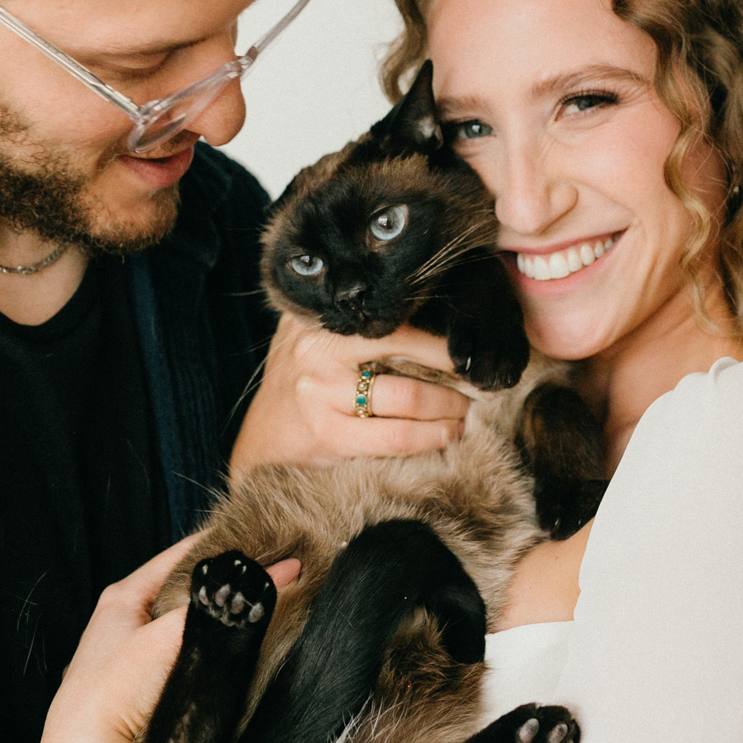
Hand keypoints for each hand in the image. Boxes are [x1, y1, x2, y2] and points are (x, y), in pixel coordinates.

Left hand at [36, 537, 300, 742]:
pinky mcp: (129, 689)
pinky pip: (174, 657)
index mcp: (121, 597)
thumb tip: (282, 573)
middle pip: (180, 590)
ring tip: (250, 612)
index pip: (180, 555)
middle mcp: (117, 621)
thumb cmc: (118, 690)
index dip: (221, 547)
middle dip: (220, 585)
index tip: (261, 540)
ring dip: (210, 620)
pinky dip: (199, 651)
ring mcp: (122, 656)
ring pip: (178, 625)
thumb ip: (226, 607)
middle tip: (263, 577)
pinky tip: (221, 657)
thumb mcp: (174, 636)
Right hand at [230, 315, 471, 475]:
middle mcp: (319, 351)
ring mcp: (322, 394)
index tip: (469, 339)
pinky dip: (430, 436)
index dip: (437, 333)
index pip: (393, 318)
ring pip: (408, 398)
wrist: (262, 440)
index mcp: (320, 322)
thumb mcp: (310, 337)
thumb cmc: (298, 382)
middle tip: (479, 375)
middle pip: (406, 350)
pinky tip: (448, 434)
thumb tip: (418, 302)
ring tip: (468, 409)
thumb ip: (347, 320)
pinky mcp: (329, 434)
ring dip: (449, 406)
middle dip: (452, 367)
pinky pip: (395, 437)